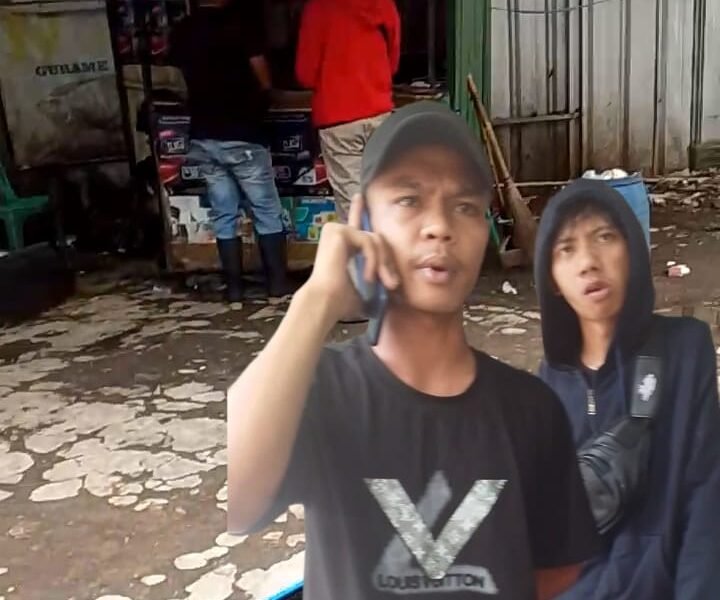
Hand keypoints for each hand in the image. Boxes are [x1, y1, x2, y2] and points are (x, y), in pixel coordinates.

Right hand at [300, 194, 399, 323]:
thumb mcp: (366, 283)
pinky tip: (366, 276)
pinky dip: (372, 260)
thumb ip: (376, 274)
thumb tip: (394, 281)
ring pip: (375, 240)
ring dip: (380, 263)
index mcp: (341, 244)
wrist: (326, 302)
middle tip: (391, 284)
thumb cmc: (342, 300)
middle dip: (386, 261)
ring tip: (374, 282)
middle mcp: (337, 233)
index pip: (355, 224)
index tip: (360, 196)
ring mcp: (336, 230)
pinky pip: (368, 241)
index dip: (358, 210)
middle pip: (376, 238)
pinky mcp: (338, 230)